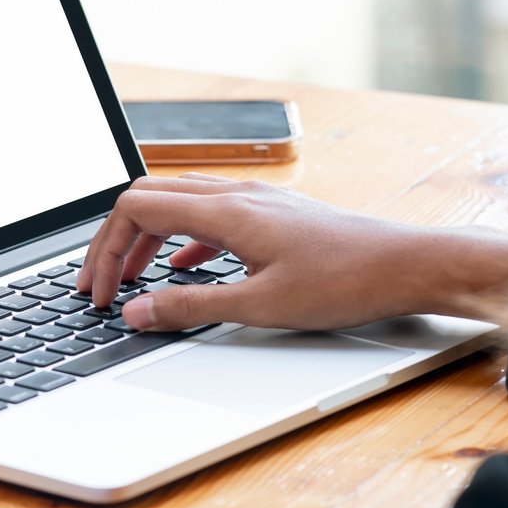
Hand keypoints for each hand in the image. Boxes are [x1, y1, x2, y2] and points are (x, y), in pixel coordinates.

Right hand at [77, 175, 507, 334]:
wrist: (408, 266)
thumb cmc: (345, 282)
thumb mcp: (259, 306)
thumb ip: (190, 308)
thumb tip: (137, 313)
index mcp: (225, 210)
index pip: (135, 208)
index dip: (106, 250)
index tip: (101, 292)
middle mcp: (237, 194)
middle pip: (148, 199)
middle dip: (115, 242)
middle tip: (100, 286)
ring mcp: (257, 200)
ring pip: (178, 203)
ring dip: (146, 238)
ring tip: (132, 279)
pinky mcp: (273, 215)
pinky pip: (209, 213)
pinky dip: (181, 238)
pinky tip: (183, 267)